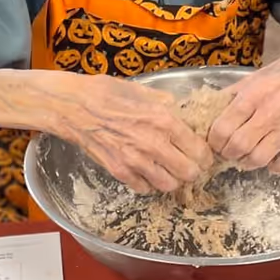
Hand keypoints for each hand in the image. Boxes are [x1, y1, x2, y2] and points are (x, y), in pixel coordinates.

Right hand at [54, 74, 213, 193]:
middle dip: (192, 171)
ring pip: (168, 185)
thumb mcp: (144, 91)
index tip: (203, 156)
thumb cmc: (107, 93)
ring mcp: (136, 161)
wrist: (74, 107)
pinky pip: (144, 188)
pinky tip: (147, 173)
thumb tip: (182, 113)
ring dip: (172, 180)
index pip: (199, 150)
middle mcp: (153, 143)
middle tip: (189, 166)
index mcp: (164, 120)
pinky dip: (148, 184)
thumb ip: (167, 105)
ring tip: (169, 172)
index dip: (205, 156)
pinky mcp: (120, 171)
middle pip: (189, 173)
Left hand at [207, 40, 279, 174]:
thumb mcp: (262, 72)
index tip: (216, 142)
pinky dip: (274, 167)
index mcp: (255, 93)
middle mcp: (271, 112)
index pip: (222, 128)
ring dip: (248, 162)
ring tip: (249, 156)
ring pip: (258, 159)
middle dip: (228, 153)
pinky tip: (273, 158)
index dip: (214, 140)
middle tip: (230, 151)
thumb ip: (237, 91)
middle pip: (237, 147)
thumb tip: (212, 106)